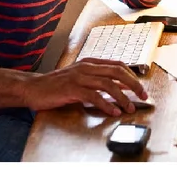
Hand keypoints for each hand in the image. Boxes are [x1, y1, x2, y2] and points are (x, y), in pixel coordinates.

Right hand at [20, 58, 146, 116]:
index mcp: (89, 63)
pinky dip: (106, 104)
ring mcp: (79, 77)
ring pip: (108, 84)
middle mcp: (86, 67)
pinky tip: (112, 112)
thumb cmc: (56, 86)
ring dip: (122, 97)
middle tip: (142, 96)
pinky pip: (94, 96)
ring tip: (129, 108)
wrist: (33, 88)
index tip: (141, 88)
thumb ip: (96, 80)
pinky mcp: (72, 89)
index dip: (132, 76)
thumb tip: (118, 89)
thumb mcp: (79, 78)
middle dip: (133, 84)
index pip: (118, 65)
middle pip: (117, 72)